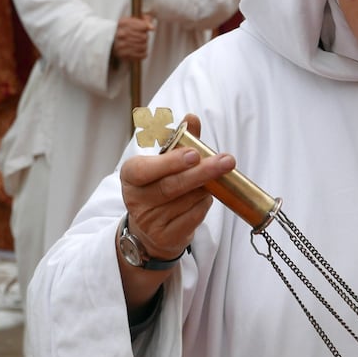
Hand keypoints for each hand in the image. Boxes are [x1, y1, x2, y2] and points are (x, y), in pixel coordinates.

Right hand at [112, 14, 153, 61]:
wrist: (108, 40)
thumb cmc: (122, 29)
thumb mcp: (130, 20)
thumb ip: (143, 19)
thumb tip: (152, 28)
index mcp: (123, 23)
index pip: (143, 26)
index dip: (145, 28)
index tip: (144, 28)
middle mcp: (121, 34)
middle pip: (144, 37)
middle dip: (144, 36)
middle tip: (140, 36)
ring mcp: (122, 45)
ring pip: (144, 46)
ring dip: (144, 45)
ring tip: (139, 43)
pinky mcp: (124, 55)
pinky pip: (142, 55)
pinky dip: (143, 52)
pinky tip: (138, 49)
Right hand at [120, 113, 234, 261]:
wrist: (151, 229)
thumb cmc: (160, 185)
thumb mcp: (164, 162)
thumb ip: (180, 140)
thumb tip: (192, 118)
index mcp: (131, 175)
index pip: (145, 169)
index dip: (170, 162)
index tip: (194, 153)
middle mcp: (136, 199)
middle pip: (171, 186)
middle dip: (202, 173)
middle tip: (226, 161)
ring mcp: (149, 221)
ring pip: (187, 201)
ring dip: (206, 188)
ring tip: (215, 179)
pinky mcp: (165, 238)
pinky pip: (193, 218)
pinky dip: (204, 205)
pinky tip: (205, 197)